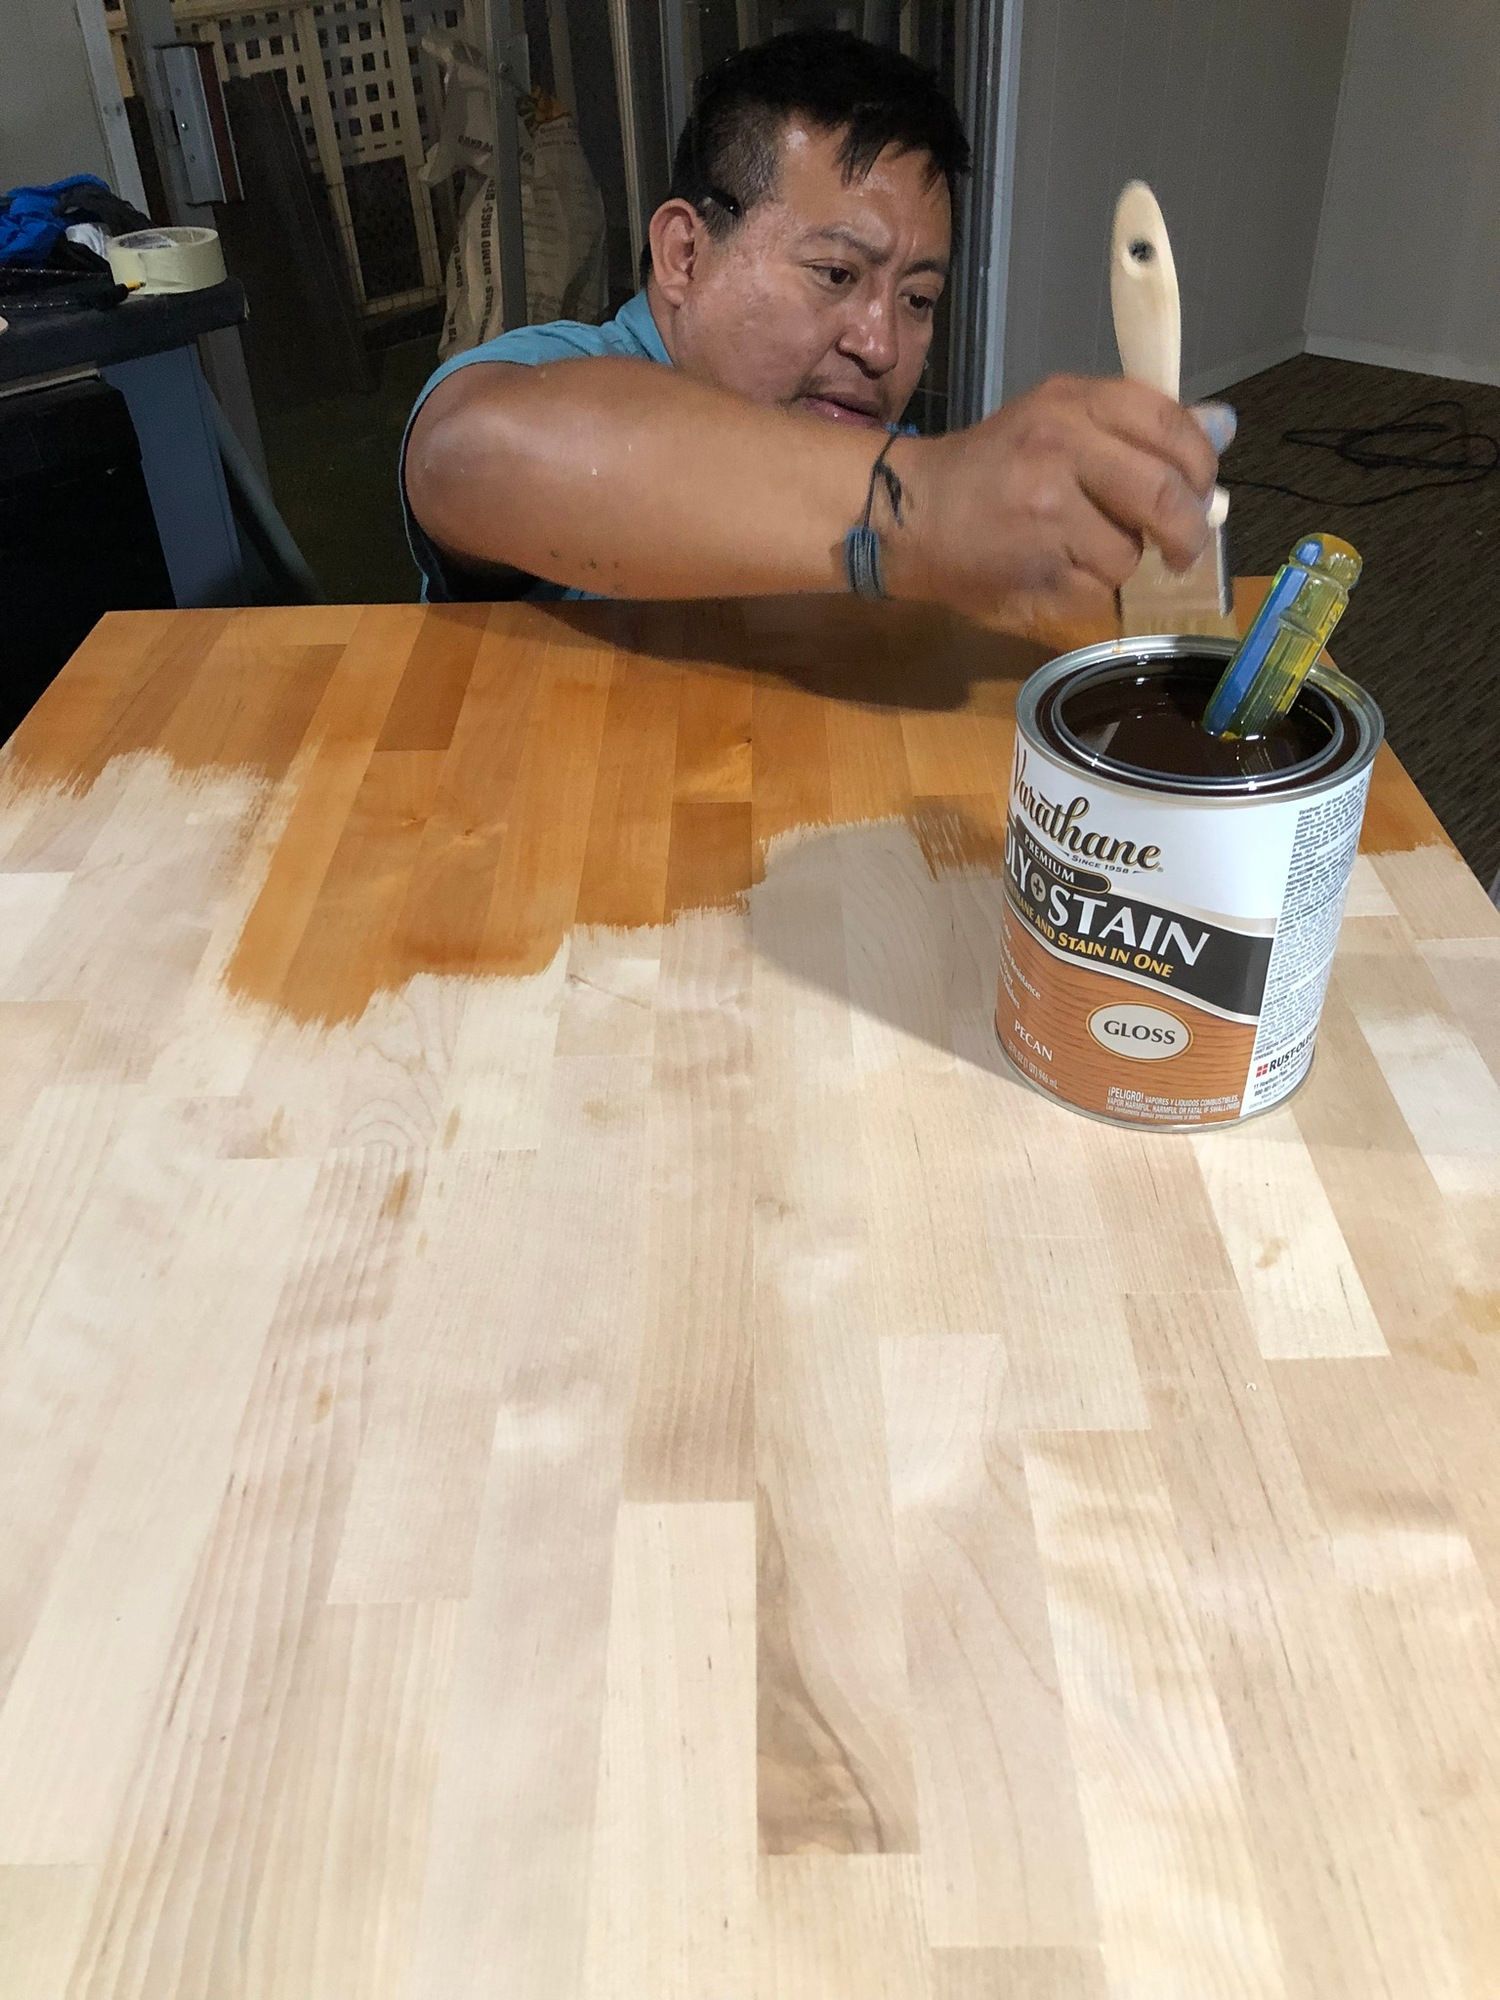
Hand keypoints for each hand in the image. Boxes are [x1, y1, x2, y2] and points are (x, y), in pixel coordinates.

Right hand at [890, 375, 1227, 624]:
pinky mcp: (1035, 566)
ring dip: (1119, 562)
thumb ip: (1134, 426)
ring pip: (1129, 553)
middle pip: (1164, 495)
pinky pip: (1095, 591)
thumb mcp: (1057, 419)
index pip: (1169, 423)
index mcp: (1071, 402)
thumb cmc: (989, 468)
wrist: (908, 512)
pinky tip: (1054, 572)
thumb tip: (1222, 429)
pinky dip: (1087, 591)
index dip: (1199, 464)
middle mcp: (1060, 446)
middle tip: (1185, 550)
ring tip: (1080, 551)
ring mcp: (1047, 510)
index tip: (1201, 490)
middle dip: (1188, 531)